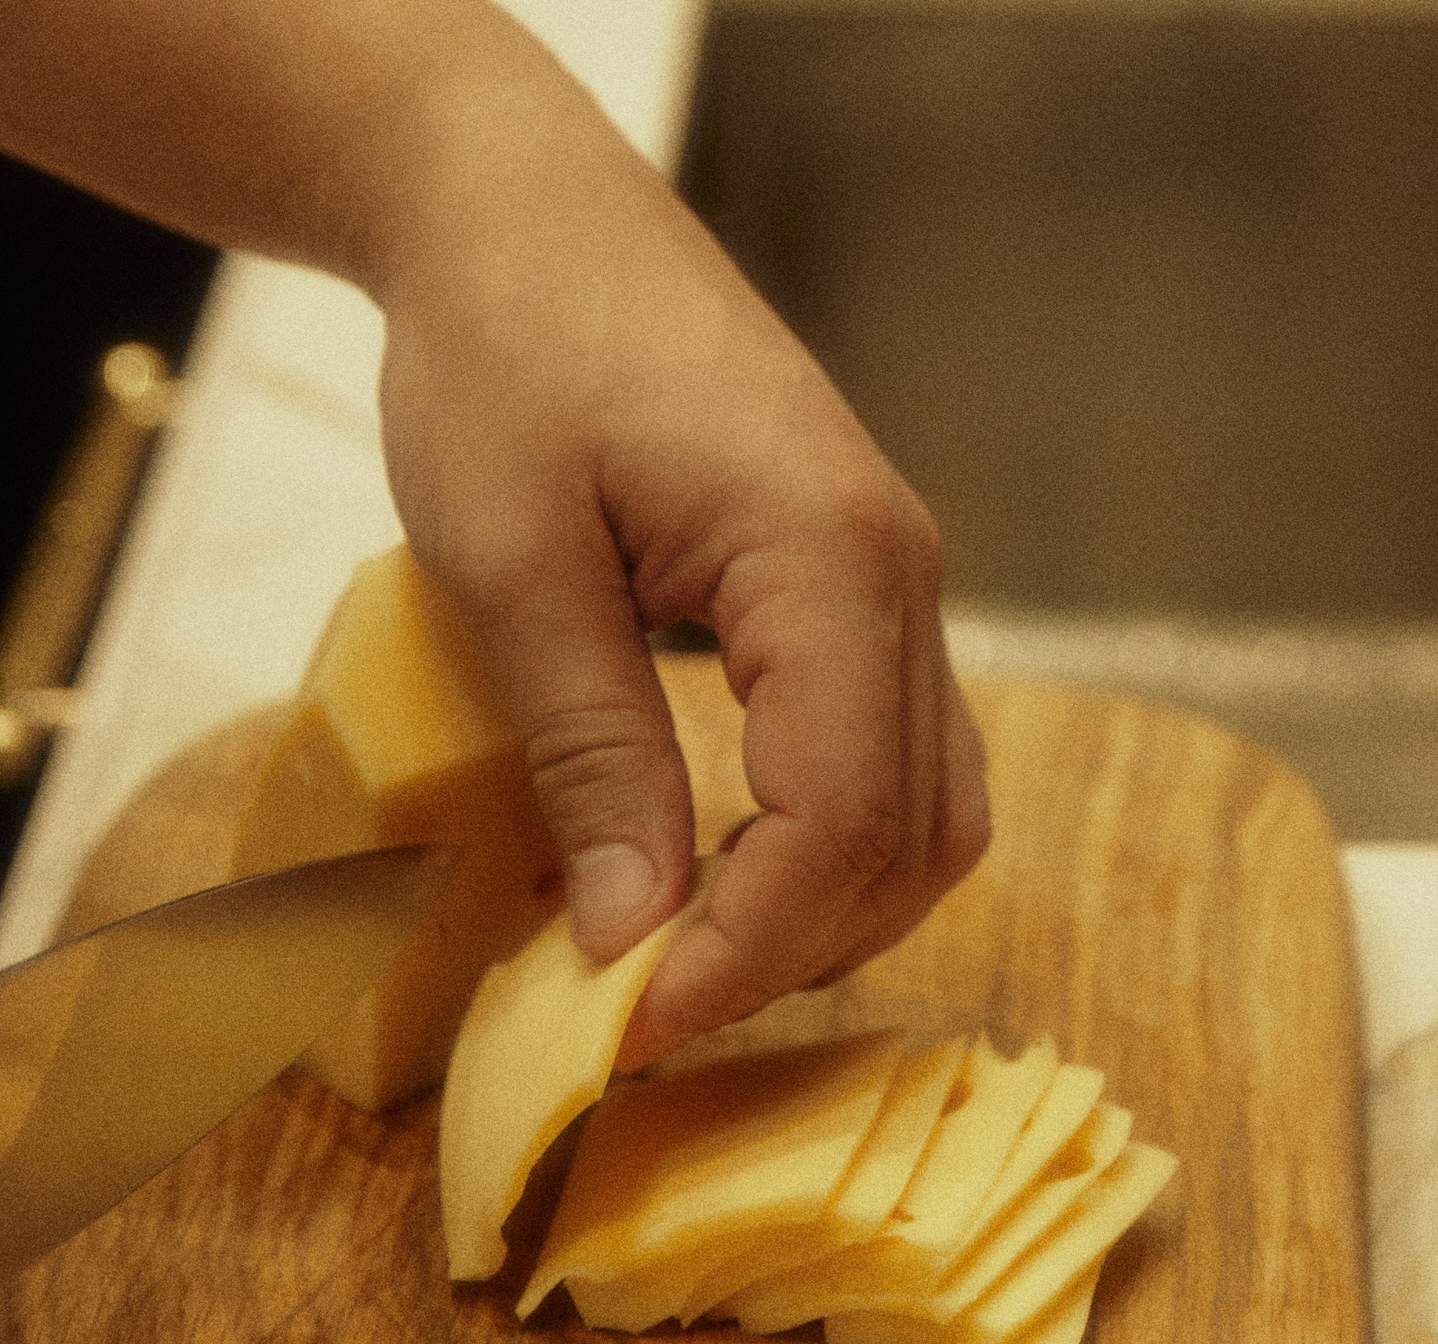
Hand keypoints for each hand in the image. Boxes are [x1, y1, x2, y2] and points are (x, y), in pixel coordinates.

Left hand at [373, 111, 988, 1066]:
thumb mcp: (514, 564)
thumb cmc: (506, 357)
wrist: (530, 220)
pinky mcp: (866, 588)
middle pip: (908, 836)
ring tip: (687, 962)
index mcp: (828, 558)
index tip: (623, 1029)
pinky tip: (732, 873)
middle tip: (639, 1014)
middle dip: (786, 951)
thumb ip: (594, 750)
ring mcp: (899, 580)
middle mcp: (902, 575)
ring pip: (932, 812)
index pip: (837, 821)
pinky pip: (900, 758)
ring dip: (826, 912)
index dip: (741, 952)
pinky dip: (833, 845)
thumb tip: (632, 935)